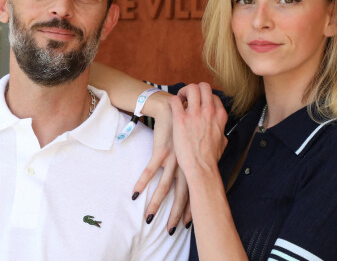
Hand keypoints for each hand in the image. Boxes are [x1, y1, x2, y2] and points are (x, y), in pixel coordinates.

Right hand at [131, 94, 190, 231]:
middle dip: (175, 213)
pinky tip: (135, 194)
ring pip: (164, 185)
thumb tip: (201, 168)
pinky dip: (142, 182)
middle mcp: (185, 162)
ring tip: (148, 217)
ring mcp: (173, 157)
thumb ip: (196, 156)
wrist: (172, 107)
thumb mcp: (194, 141)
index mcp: (192, 162)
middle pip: (181, 193)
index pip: (193, 191)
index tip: (186, 223)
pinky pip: (150, 170)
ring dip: (155, 203)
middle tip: (171, 229)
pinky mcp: (161, 150)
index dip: (190, 207)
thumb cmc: (182, 123)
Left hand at [170, 83, 227, 177]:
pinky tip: (173, 108)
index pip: (213, 96)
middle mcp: (208, 111)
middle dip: (195, 89)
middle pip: (203, 86)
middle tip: (188, 98)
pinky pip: (175, 100)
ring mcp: (194, 114)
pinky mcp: (180, 119)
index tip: (198, 104)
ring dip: (183, 92)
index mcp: (220, 115)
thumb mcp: (222, 142)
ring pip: (190, 88)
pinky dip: (173, 101)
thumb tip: (220, 131)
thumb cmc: (210, 158)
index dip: (205, 98)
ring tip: (180, 100)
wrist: (201, 167)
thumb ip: (221, 132)